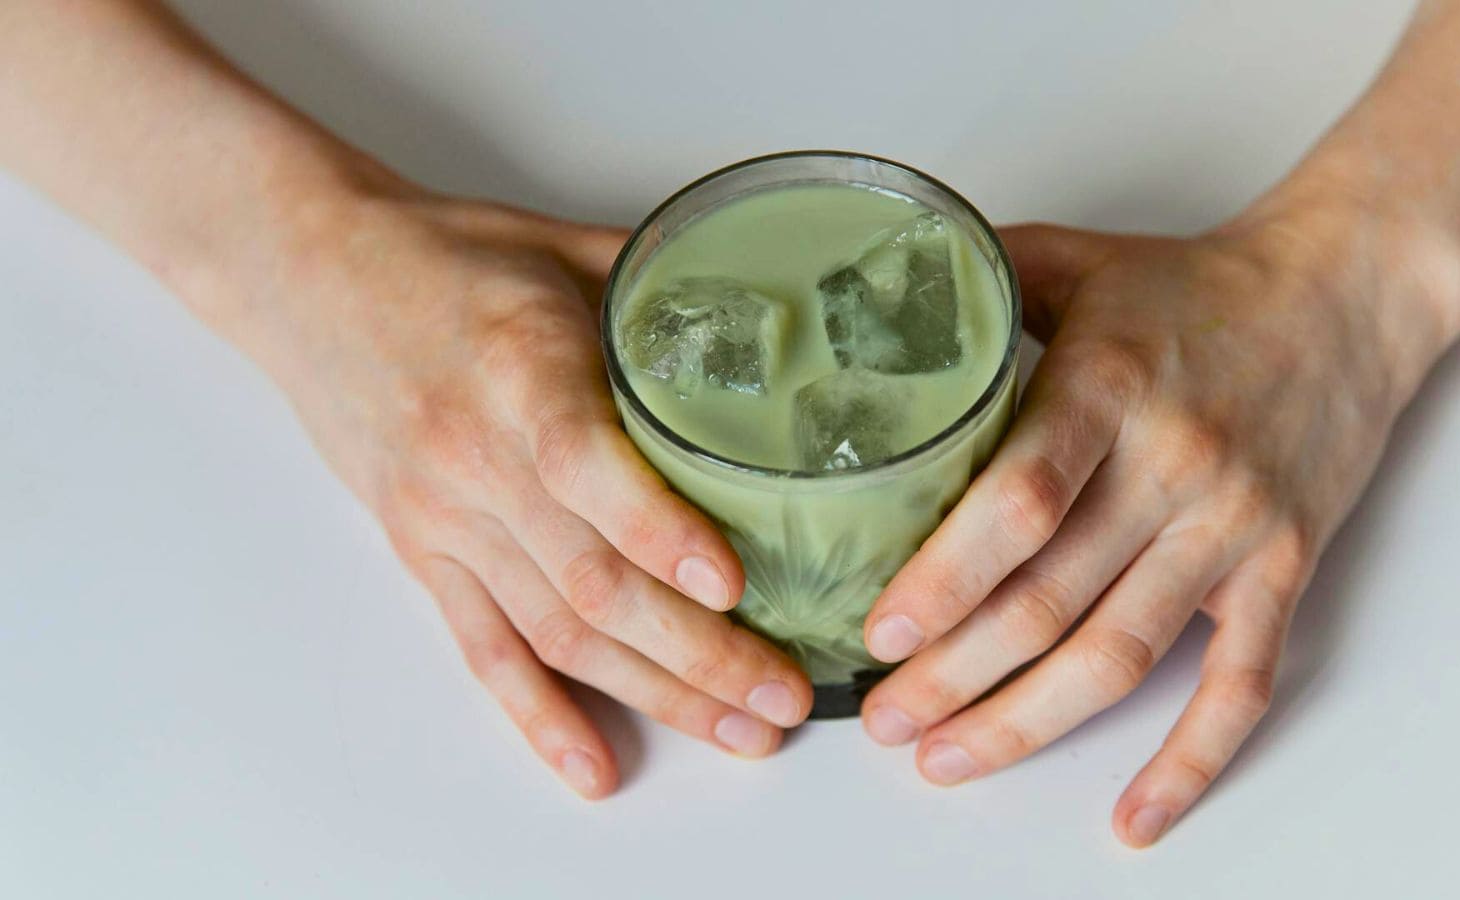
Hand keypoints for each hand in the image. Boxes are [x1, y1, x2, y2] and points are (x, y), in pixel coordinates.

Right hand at [241, 185, 812, 797]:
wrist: (306, 273)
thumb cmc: (444, 256)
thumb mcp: (560, 246)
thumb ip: (666, 286)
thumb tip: (784, 305)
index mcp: (518, 370)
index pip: (590, 469)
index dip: (662, 534)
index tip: (733, 588)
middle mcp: (476, 457)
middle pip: (589, 579)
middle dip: (697, 653)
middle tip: (783, 696)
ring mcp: (443, 515)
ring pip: (553, 630)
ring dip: (652, 693)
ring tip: (739, 731)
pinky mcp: (419, 550)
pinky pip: (481, 647)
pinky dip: (538, 715)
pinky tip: (594, 765)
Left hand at [859, 201, 1459, 843]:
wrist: (1345, 294)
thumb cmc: (1195, 285)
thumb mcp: (1073, 261)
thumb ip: (971, 284)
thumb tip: (863, 299)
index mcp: (1109, 387)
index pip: (1020, 502)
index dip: (947, 579)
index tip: (882, 632)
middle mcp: (1173, 466)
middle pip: (1051, 599)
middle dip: (954, 675)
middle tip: (883, 716)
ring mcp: (1232, 527)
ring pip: (1121, 656)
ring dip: (1028, 724)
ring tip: (947, 758)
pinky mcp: (1281, 570)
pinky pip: (1239, 686)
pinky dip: (1187, 761)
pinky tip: (1132, 816)